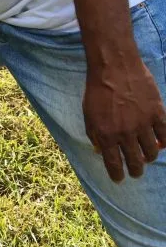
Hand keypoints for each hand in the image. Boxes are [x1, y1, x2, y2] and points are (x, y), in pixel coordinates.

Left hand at [83, 59, 165, 180]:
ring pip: (151, 152)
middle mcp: (126, 133)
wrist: (114, 67)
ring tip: (146, 158)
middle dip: (135, 171)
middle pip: (135, 162)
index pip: (114, 163)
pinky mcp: (158, 114)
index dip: (117, 174)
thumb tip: (101, 151)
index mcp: (106, 134)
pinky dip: (163, 143)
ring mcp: (144, 124)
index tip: (119, 179)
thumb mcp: (88, 113)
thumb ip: (94, 134)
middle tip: (135, 173)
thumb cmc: (97, 90)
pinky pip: (165, 136)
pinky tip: (160, 144)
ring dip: (148, 158)